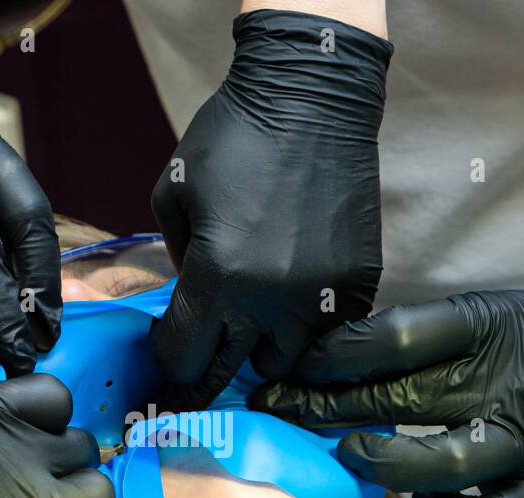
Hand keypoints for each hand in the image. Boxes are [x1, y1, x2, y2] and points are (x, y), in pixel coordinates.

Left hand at [150, 10, 391, 407]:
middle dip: (206, 373)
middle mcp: (269, 299)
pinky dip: (304, 327)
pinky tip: (289, 304)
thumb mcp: (173, 193)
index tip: (167, 353)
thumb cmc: (235, 136)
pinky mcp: (356, 284)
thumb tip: (187, 301)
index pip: (183, 355)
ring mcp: (318, 296)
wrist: (315, 98)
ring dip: (260, 350)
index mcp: (217, 276)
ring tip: (251, 328)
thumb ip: (172, 257)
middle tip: (197, 372)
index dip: (168, 360)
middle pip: (228, 371)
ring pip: (282, 362)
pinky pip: (326, 333)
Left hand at [253, 266, 523, 497]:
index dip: (336, 357)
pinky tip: (424, 497)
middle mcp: (509, 386)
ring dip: (383, 465)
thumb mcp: (483, 314)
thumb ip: (416, 336)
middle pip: (402, 400)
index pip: (397, 342)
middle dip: (327, 409)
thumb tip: (326, 361)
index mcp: (490, 330)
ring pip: (442, 466)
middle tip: (280, 412)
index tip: (292, 367)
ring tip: (352, 456)